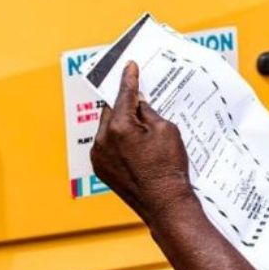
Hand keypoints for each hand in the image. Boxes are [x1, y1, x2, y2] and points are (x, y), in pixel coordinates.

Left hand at [91, 62, 195, 226]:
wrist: (165, 204)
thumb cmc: (169, 168)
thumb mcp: (166, 130)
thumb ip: (149, 112)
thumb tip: (138, 104)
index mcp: (120, 127)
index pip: (124, 94)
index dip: (129, 78)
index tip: (129, 66)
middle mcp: (103, 140)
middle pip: (111, 110)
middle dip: (123, 103)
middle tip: (135, 96)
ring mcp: (99, 156)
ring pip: (107, 129)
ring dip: (119, 123)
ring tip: (137, 124)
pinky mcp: (100, 169)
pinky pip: (106, 146)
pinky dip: (116, 140)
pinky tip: (132, 143)